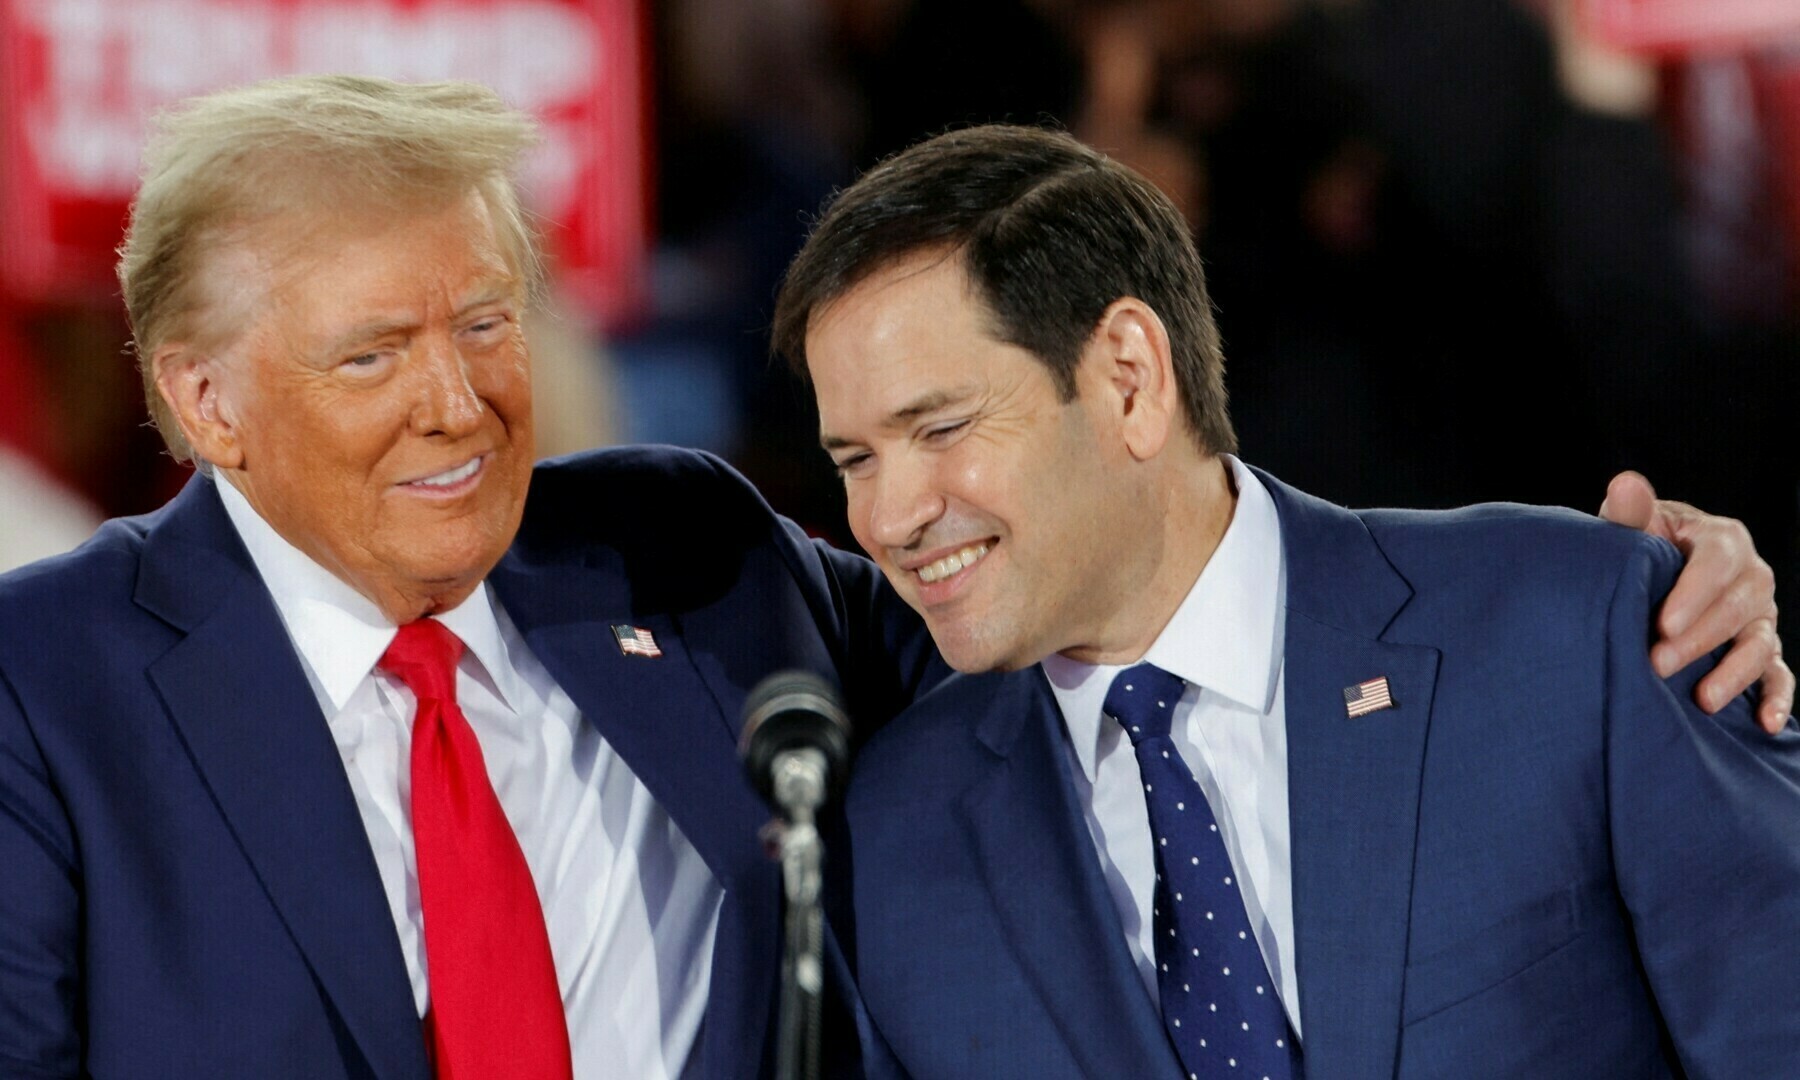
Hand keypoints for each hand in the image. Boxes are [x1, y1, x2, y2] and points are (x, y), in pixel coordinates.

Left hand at [1600, 471, 1791, 732]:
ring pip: (1759, 643)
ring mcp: (1761, 616)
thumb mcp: (1633, 531)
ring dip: (1733, 672)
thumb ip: (1630, 514)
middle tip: (1657, 663)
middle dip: (1699, 639)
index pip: (1717, 562)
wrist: (1650, 578)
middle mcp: (1751, 577)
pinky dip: (1777, 698)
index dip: (1693, 593)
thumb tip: (1625, 483)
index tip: (1662, 623)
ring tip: (1702, 699)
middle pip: (1736, 608)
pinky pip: (1778, 675)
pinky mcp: (1763, 650)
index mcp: (1722, 539)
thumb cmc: (1640, 550)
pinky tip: (1764, 723)